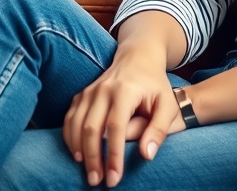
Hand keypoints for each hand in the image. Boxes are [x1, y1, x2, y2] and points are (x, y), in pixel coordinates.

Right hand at [63, 45, 185, 186]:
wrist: (138, 58)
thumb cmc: (155, 85)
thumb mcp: (167, 105)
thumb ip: (159, 129)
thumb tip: (146, 155)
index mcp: (125, 91)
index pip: (115, 127)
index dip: (113, 155)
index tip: (114, 177)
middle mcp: (103, 90)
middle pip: (91, 128)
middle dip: (92, 158)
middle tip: (96, 181)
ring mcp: (89, 91)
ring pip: (76, 124)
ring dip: (79, 151)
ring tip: (87, 172)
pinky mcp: (82, 94)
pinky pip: (69, 118)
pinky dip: (70, 138)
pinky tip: (76, 154)